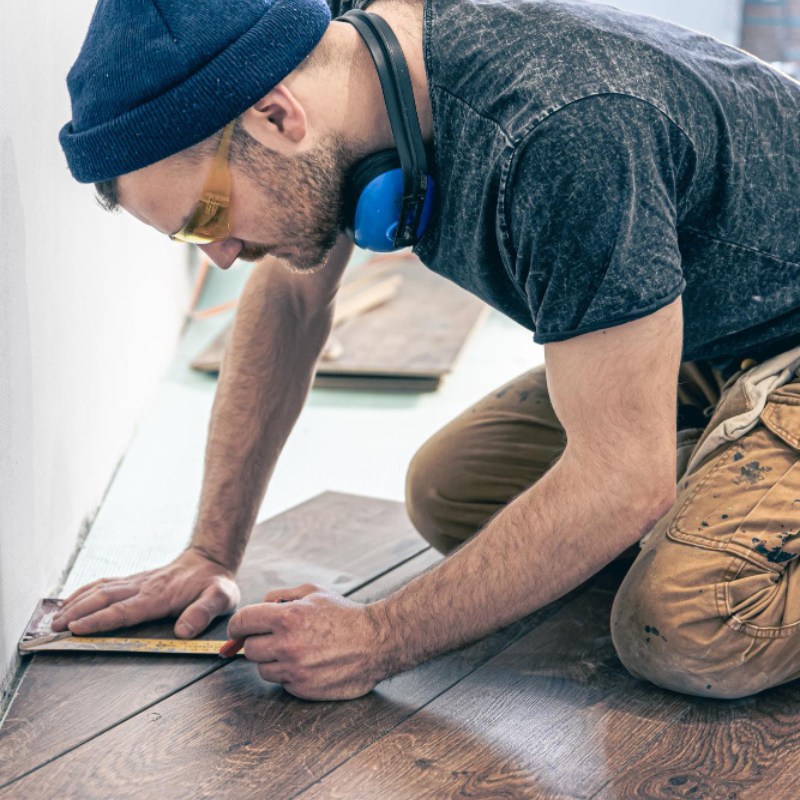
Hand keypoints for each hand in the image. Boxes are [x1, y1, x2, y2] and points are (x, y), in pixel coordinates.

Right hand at [51, 548, 239, 637]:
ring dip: (76, 603)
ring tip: (54, 618)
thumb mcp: (221, 598)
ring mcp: (137, 582)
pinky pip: (105, 583)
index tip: (77, 628)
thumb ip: (203, 613)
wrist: (211, 559)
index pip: (125, 610)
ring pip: (100, 589)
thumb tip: (183, 631)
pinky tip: (69, 600)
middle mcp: (144, 587)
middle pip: (105, 598)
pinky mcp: (135, 580)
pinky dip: (84, 591)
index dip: (100, 620)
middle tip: (54, 629)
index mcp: (160, 596)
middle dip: (77, 613)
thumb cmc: (215, 584)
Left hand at [228, 583, 385, 700]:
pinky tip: (308, 663)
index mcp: (286, 617)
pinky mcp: (303, 689)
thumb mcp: (314, 592)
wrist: (376, 641)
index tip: (239, 630)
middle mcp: (287, 645)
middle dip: (259, 641)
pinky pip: (283, 683)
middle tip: (275, 638)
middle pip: (250, 649)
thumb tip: (259, 605)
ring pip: (263, 669)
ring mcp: (295, 670)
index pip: (242, 623)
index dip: (237, 626)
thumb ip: (281, 596)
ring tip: (296, 650)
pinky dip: (290, 674)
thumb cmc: (345, 615)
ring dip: (273, 660)